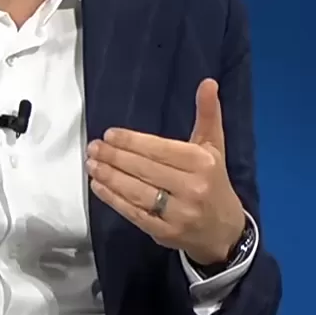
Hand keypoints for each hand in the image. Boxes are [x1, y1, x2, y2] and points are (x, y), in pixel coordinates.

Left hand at [87, 78, 244, 265]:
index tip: (109, 134)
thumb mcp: (214, 147)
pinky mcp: (165, 232)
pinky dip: (113, 200)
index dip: (132, 142)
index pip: (160, 150)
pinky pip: (134, 213)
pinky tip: (98, 187)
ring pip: (137, 191)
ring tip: (91, 164)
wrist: (224, 231)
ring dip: (110, 177)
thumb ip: (208, 114)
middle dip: (115, 157)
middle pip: (145, 169)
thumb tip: (208, 82)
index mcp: (202, 163)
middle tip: (93, 147)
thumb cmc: (214, 181)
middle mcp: (192, 188)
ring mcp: (178, 213)